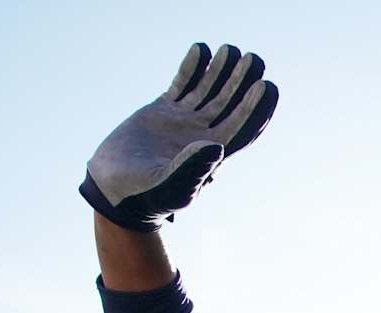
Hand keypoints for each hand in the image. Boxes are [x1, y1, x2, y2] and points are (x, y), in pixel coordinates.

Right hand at [80, 42, 279, 231]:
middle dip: (241, 81)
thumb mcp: (168, 184)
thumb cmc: (145, 194)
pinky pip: (182, 84)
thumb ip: (191, 167)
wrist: (114, 186)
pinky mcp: (163, 110)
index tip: (265, 86)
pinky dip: (191, 68)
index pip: (240, 127)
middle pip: (228, 103)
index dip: (254, 107)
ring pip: (207, 89)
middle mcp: (201, 134)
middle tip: (252, 59)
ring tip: (229, 49)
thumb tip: (216, 146)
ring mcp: (183, 121)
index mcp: (210, 154)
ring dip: (220, 70)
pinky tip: (200, 49)